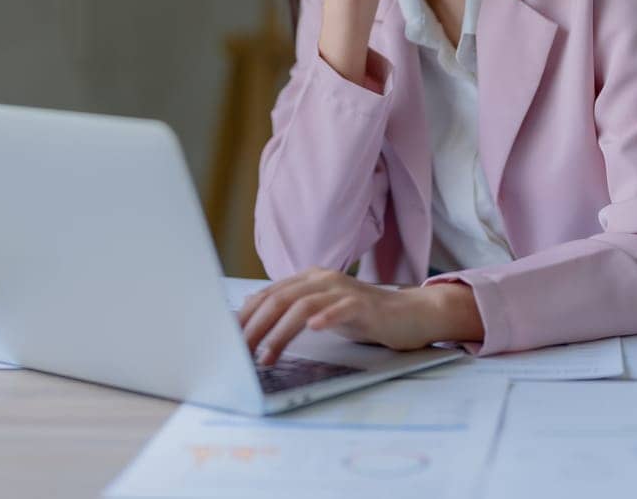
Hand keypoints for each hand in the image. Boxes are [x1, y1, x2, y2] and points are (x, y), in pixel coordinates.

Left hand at [238, 268, 445, 365]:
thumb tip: (255, 321)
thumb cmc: (363, 317)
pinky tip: (314, 328)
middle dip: (255, 327)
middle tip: (240, 352)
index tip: (228, 339)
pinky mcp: (364, 304)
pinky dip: (326, 317)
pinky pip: (341, 308)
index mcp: (309, 279)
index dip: (246, 316)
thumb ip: (294, 312)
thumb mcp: (322, 313)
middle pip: (279, 299)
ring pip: (303, 306)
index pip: (268, 295)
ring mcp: (343, 290)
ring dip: (280, 332)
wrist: (408, 314)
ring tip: (266, 356)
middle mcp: (322, 279)